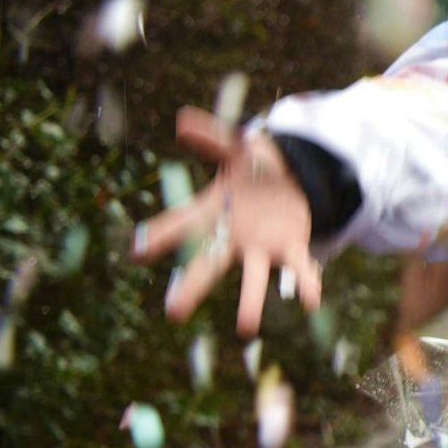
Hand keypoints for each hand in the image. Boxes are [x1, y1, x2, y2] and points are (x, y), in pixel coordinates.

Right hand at [130, 107, 320, 336]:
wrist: (291, 181)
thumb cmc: (255, 168)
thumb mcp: (237, 148)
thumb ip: (213, 136)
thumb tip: (182, 119)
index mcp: (213, 213)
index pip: (181, 225)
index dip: (159, 237)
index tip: (136, 251)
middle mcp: (233, 238)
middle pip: (209, 264)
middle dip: (192, 287)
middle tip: (174, 313)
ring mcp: (260, 248)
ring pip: (254, 279)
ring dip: (251, 303)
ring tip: (246, 328)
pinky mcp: (289, 247)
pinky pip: (297, 268)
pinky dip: (306, 284)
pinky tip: (310, 302)